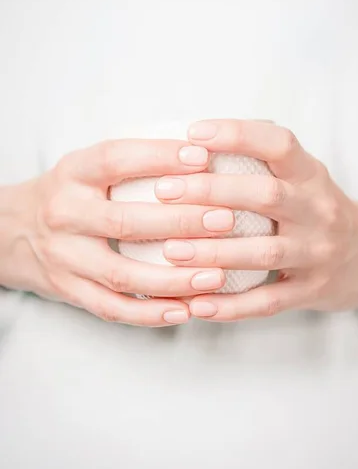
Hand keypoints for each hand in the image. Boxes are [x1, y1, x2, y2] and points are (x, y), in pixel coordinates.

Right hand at [1, 139, 232, 325]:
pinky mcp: (69, 290)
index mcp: (73, 174)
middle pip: (126, 222)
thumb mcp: (86, 166)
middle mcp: (65, 214)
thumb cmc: (69, 194)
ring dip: (174, 279)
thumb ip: (131, 162)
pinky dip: (151, 314)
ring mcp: (65, 257)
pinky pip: (113, 308)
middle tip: (225, 220)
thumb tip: (200, 154)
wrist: (11, 231)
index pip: (116, 159)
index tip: (203, 157)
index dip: (159, 157)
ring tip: (217, 275)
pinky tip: (186, 310)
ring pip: (123, 275)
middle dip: (181, 223)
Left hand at [155, 119, 357, 321]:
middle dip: (212, 192)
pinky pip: (268, 302)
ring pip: (264, 252)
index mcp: (311, 176)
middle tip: (164, 191)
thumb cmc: (318, 210)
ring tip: (171, 250)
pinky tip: (196, 304)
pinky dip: (230, 306)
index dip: (237, 135)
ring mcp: (317, 253)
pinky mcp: (312, 290)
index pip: (279, 144)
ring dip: (214, 251)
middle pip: (266, 195)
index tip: (194, 133)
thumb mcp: (304, 176)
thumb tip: (199, 139)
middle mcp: (318, 210)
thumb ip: (265, 160)